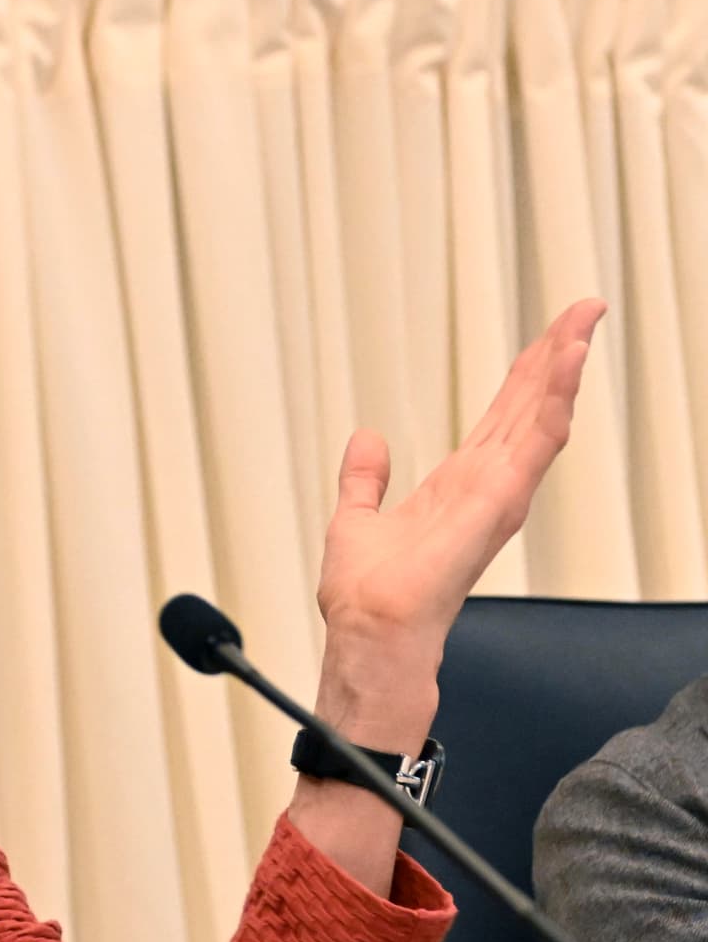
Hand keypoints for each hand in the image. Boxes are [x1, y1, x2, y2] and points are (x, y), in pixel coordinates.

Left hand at [314, 298, 606, 736]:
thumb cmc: (368, 596)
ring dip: (561, 374)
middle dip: (556, 357)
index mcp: (459, 484)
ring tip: (582, 326)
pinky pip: (531, 450)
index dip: (527, 374)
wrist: (368, 633)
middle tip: (585, 307)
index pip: (502, 417)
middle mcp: (486, 487)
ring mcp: (496, 497)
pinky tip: (565, 373)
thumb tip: (367, 440)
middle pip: (529, 408)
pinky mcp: (495, 509)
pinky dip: (551, 409)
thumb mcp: (357, 519)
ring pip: (539, 422)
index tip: (552, 333)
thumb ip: (365, 479)